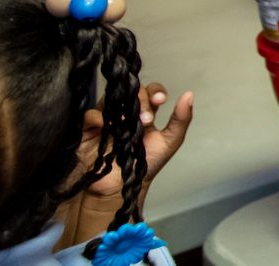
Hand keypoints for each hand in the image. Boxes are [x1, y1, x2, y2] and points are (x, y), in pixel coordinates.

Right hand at [65, 84, 193, 239]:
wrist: (122, 187)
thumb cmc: (145, 166)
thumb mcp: (169, 143)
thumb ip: (181, 120)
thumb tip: (189, 94)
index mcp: (146, 115)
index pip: (151, 93)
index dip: (155, 92)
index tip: (161, 100)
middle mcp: (127, 114)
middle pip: (132, 93)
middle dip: (141, 101)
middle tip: (146, 119)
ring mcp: (108, 120)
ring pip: (112, 100)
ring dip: (122, 106)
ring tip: (129, 121)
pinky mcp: (89, 130)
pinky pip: (91, 115)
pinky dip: (99, 116)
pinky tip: (108, 125)